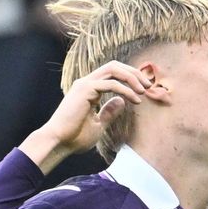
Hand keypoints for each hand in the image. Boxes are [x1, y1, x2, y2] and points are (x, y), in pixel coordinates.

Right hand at [19, 60, 151, 173]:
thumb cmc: (75, 137)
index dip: (130, 77)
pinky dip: (126, 90)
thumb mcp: (98, 124)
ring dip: (132, 78)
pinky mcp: (85, 90)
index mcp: (89, 88)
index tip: (144, 90)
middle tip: (148, 86)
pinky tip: (134, 99)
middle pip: (114, 66)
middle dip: (134, 73)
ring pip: (113, 69)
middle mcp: (86, 82)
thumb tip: (121, 101)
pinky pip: (111, 84)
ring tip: (143, 91)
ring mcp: (85, 84)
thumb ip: (109, 112)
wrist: (59, 142)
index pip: (112, 73)